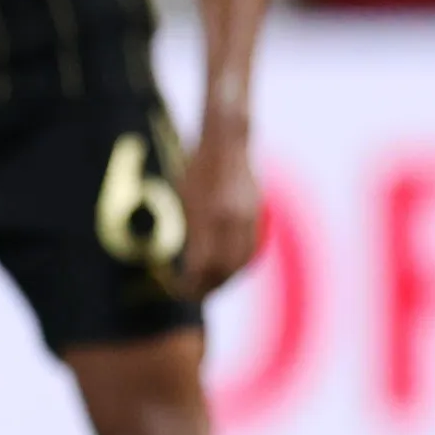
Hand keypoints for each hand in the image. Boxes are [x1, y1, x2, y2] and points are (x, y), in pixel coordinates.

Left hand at [178, 123, 261, 294]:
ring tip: (206, 287)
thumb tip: (180, 266)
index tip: (177, 291)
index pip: (202, 266)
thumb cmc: (194, 167)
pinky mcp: (257, 214)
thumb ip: (184, 231)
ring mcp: (249, 217)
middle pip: (225, 269)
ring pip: (242, 261)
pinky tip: (224, 269)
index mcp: (209, 216)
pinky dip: (239, 264)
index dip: (190, 284)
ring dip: (226, 279)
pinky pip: (251, 248)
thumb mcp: (180, 197)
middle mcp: (233, 220)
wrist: (227, 140)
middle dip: (209, 287)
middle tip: (190, 294)